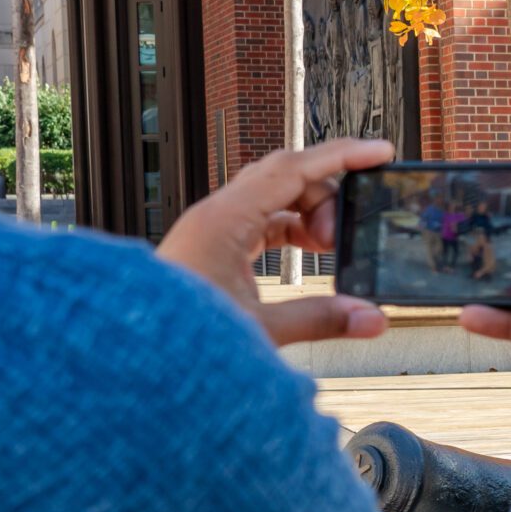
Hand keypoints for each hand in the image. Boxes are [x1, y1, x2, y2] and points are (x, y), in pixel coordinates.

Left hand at [157, 137, 393, 345]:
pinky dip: (291, 231)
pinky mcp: (211, 248)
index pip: (293, 168)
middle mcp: (215, 217)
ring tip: (332, 248)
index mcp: (224, 221)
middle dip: (327, 196)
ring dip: (309, 216)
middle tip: (350, 233)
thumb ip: (321, 319)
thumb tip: (371, 317)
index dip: (342, 156)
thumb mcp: (260, 330)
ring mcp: (211, 230)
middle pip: (286, 178)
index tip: (378, 152)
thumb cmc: (179, 341)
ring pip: (273, 200)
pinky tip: (309, 254)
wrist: (131, 360)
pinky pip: (261, 222)